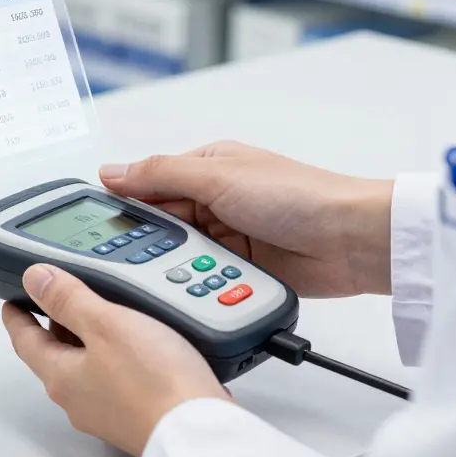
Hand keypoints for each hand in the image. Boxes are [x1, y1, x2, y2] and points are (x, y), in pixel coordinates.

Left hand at [2, 264, 227, 456]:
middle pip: (56, 355)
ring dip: (91, 340)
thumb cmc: (154, 382)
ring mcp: (108, 412)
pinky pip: (116, 380)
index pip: (25, 341)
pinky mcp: (137, 416)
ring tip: (105, 314)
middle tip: (58, 299)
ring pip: (87, 368)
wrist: (200, 432)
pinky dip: (118, 357)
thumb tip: (34, 280)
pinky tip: (139, 345)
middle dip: (56, 326)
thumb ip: (68, 299)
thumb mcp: (106, 324)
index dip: (16, 317)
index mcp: (62, 377)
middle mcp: (80, 400)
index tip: (11, 303)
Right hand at [100, 141, 393, 297]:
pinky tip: (198, 288)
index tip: (103, 230)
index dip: (126, 207)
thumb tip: (111, 171)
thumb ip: (160, 175)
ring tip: (180, 271)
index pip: (149, 187)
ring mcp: (228, 237)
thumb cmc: (299, 194)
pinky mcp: (241, 270)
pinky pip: (206, 278)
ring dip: (181, 266)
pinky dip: (202, 284)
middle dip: (155, 242)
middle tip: (139, 258)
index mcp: (205, 168)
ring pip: (181, 256)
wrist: (352, 240)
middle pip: (162, 226)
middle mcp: (214, 201)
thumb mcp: (218, 176)